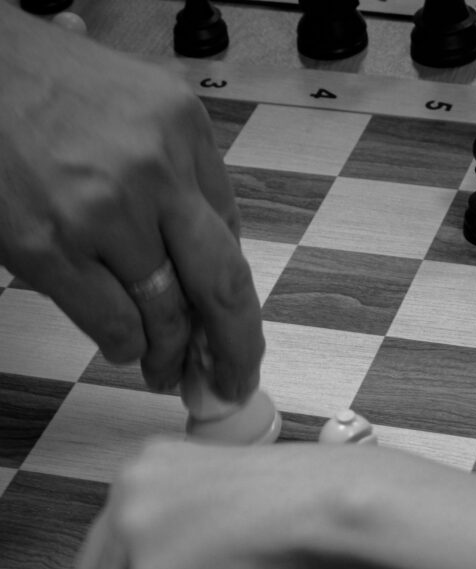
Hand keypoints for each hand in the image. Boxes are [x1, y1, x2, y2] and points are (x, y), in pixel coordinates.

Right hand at [0, 7, 262, 397]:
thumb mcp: (137, 106)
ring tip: (164, 370)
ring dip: (169, 357)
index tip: (238, 332)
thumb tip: (202, 260)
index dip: (237, 298)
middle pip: (221, 286)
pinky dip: (124, 347)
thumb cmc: (44, 85)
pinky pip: (113, 326)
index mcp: (182, 128)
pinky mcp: (49, 249)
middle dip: (235, 350)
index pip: (232, 235)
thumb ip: (178, 174)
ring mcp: (102, 213)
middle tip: (234, 384)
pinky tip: (124, 346)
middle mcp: (153, 170)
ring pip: (166, 317)